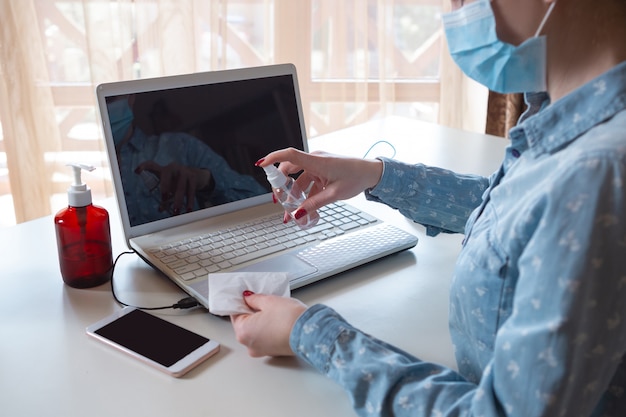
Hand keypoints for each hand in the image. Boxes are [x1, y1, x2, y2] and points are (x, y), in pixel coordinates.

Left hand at [135, 161, 212, 214]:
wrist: (196, 176)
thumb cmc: (178, 181)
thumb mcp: (170, 186)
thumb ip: (164, 196)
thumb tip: (161, 209)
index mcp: (163, 170)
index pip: (151, 165)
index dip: (143, 166)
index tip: (137, 171)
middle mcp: (173, 168)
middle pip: (166, 176)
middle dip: (165, 188)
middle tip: (164, 200)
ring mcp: (184, 171)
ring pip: (180, 187)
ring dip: (178, 200)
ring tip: (176, 211)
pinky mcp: (193, 177)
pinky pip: (190, 191)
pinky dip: (189, 201)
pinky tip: (188, 209)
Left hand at [231, 293, 307, 356]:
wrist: (310, 333)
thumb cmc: (289, 319)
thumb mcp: (269, 301)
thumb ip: (254, 299)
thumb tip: (248, 298)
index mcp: (243, 332)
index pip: (234, 313)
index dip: (241, 302)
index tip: (247, 295)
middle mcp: (249, 345)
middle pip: (245, 323)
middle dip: (252, 312)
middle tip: (263, 301)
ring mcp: (262, 351)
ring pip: (256, 331)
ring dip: (261, 320)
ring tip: (274, 310)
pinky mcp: (274, 352)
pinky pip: (266, 338)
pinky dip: (269, 329)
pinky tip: (279, 320)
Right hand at [257, 148, 382, 220]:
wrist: (372, 173)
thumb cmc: (357, 177)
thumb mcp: (334, 194)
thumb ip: (314, 204)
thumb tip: (298, 214)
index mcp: (317, 161)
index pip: (289, 155)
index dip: (273, 158)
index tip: (260, 164)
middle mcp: (315, 160)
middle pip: (290, 171)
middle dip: (282, 187)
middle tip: (279, 202)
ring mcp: (318, 166)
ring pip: (298, 180)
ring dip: (294, 196)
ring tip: (292, 213)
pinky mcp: (321, 172)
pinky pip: (308, 183)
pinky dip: (304, 195)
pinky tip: (304, 209)